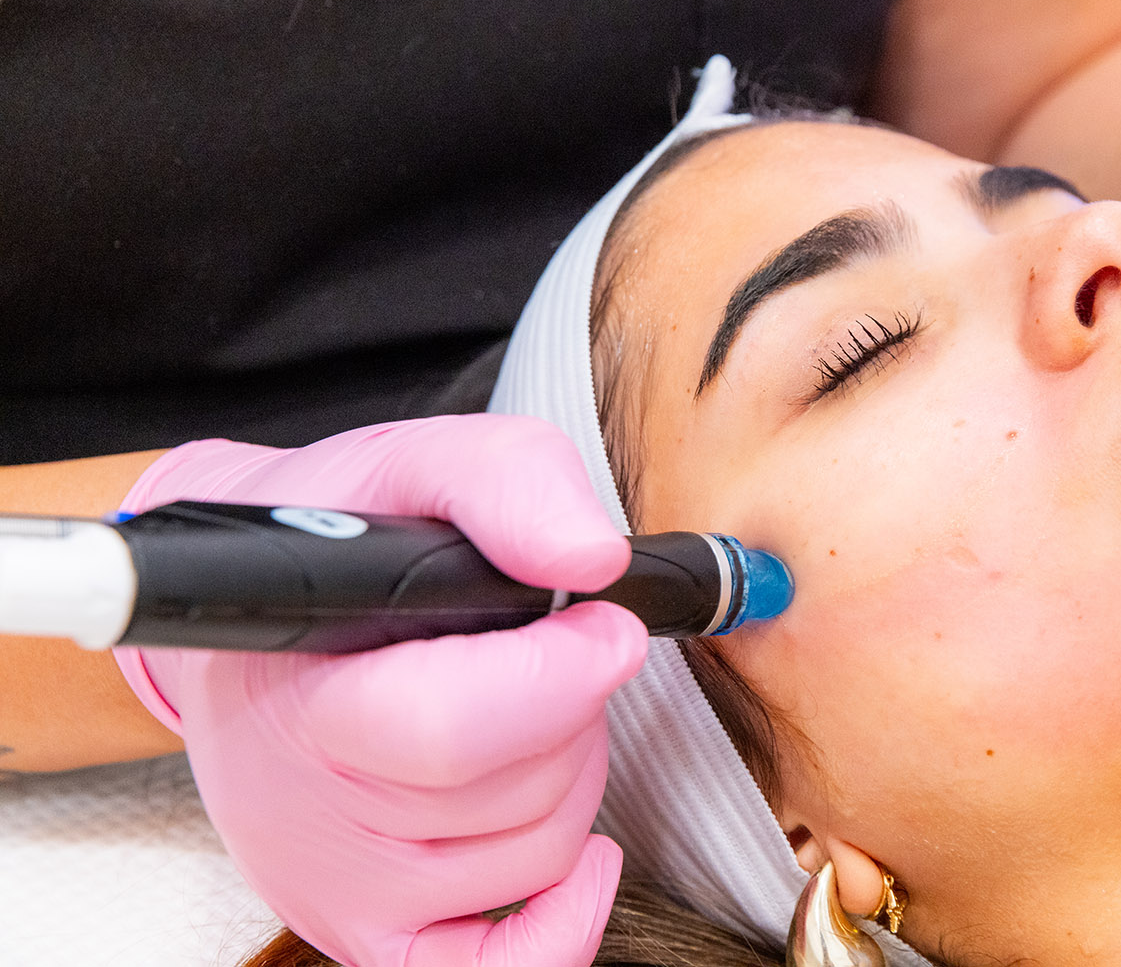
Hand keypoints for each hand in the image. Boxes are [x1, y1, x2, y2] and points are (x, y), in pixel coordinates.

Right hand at [112, 415, 647, 965]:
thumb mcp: (418, 461)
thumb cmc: (338, 536)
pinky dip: (564, 921)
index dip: (558, 675)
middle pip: (517, 791)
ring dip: (569, 772)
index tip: (604, 621)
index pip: (446, 728)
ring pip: (537, 852)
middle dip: (572, 706)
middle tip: (547, 647)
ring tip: (519, 705)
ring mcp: (337, 884)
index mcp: (297, 691)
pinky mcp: (370, 930)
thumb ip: (507, 483)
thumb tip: (591, 560)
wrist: (255, 608)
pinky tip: (584, 860)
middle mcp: (303, 808)